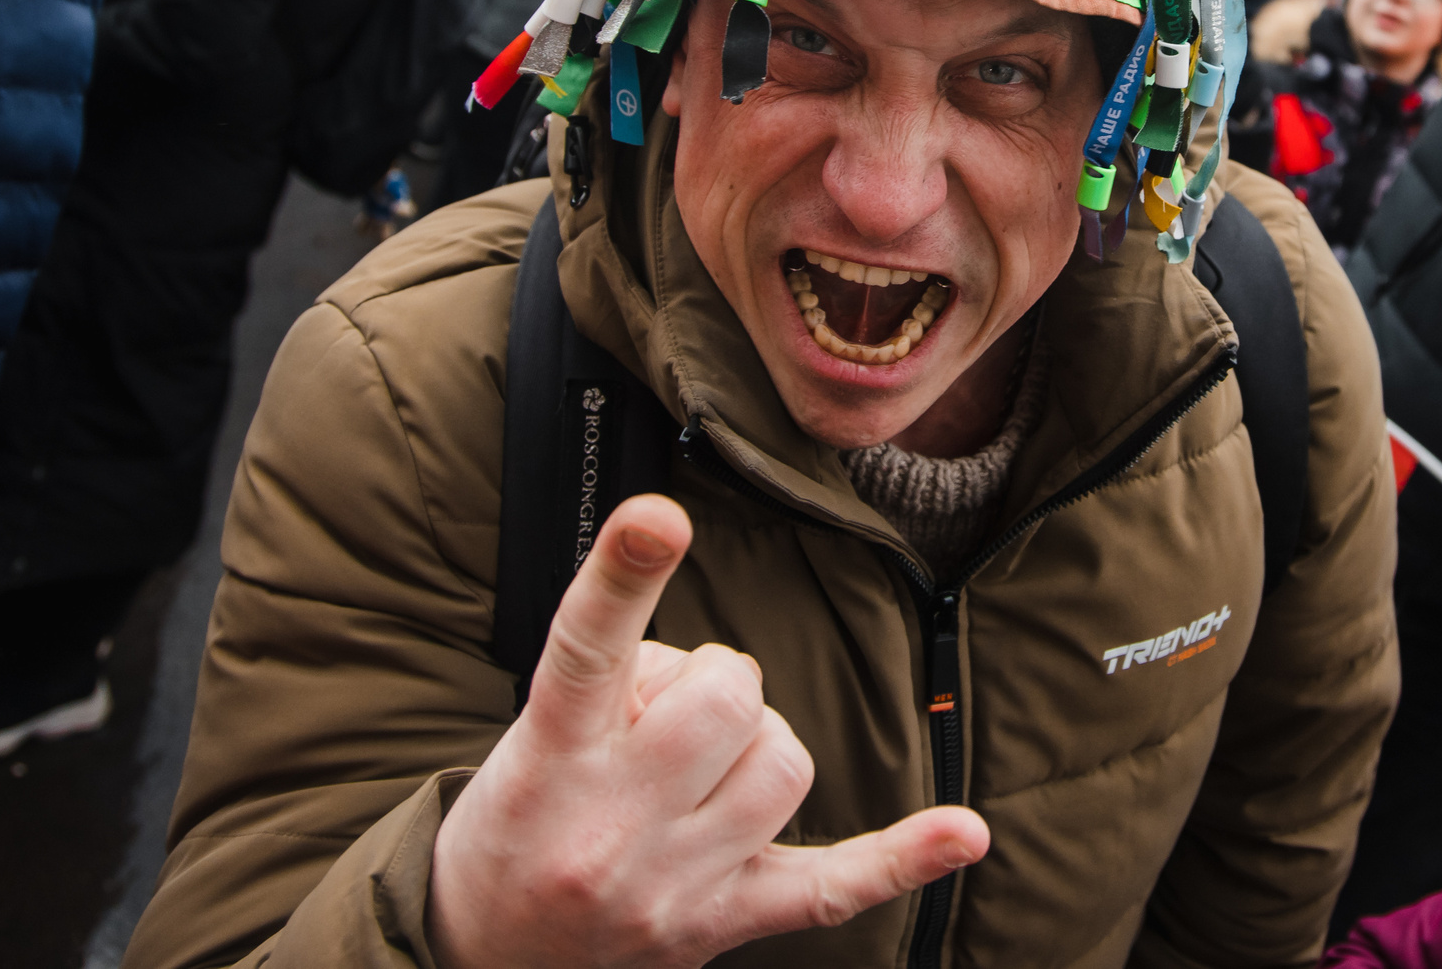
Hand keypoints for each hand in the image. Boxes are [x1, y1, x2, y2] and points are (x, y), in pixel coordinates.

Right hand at [426, 496, 988, 968]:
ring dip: (757, 745)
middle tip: (667, 714)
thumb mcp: (527, 735)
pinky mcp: (719, 924)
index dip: (624, 577)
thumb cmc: (517, 817)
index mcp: (549, 756)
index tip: (658, 517)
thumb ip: (615, 682)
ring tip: (699, 769)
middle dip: (715, 681)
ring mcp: (672, 883)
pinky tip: (964, 832)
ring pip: (783, 764)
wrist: (477, 956)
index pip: (588, 650)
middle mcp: (611, 824)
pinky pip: (831, 888)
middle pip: (726, 700)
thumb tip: (700, 672)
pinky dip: (902, 858)